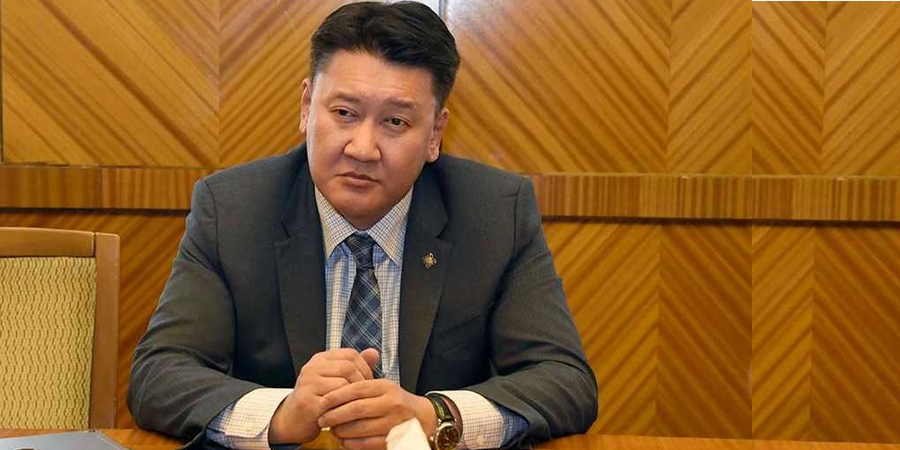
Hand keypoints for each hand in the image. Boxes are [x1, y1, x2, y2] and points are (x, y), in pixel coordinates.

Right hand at [269, 348, 379, 443]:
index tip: (369, 382)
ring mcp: (308, 383)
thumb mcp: (336, 378)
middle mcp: (312, 367)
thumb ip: (355, 366)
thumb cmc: (319, 398)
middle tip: (365, 396)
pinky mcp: (307, 401)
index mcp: (320, 359)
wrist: (293, 420)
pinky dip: (344, 408)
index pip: (350, 354)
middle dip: (361, 382)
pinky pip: (334, 403)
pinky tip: (346, 414)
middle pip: (348, 367)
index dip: (365, 368)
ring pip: (343, 384)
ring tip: (356, 405)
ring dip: (354, 397)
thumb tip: (374, 353)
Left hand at [318, 380, 435, 449]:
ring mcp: (394, 422)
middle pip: (356, 408)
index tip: (322, 401)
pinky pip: (367, 443)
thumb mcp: (382, 388)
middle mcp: (392, 403)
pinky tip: (344, 440)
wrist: (421, 417)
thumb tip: (332, 388)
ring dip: (341, 430)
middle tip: (322, 418)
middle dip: (335, 414)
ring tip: (332, 430)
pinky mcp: (394, 439)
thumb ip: (361, 384)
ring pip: (360, 427)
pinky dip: (352, 443)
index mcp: (386, 387)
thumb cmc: (395, 401)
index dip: (336, 395)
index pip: (356, 388)